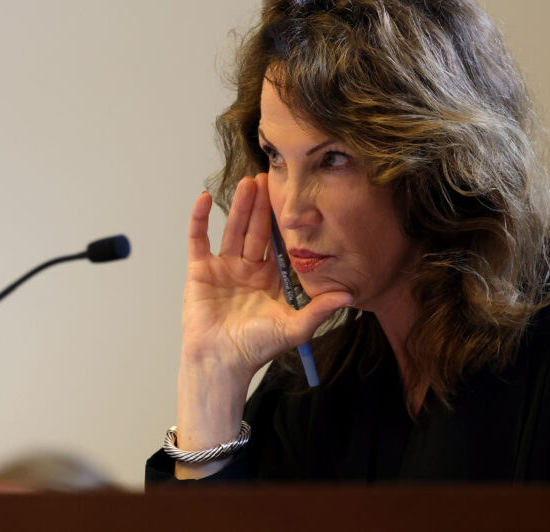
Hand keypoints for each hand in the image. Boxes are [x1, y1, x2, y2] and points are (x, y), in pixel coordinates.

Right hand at [182, 173, 352, 379]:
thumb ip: (320, 309)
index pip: (279, 243)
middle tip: (269, 178)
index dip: (284, 221)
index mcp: (270, 280)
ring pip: (232, 229)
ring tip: (248, 182)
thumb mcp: (295, 327)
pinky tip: (205, 198)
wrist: (222, 362)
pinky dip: (199, 219)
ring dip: (240, 206)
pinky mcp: (200, 271)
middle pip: (255, 230)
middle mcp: (247, 270)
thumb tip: (350, 295)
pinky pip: (198, 239)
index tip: (292, 198)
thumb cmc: (256, 348)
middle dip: (262, 205)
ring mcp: (223, 269)